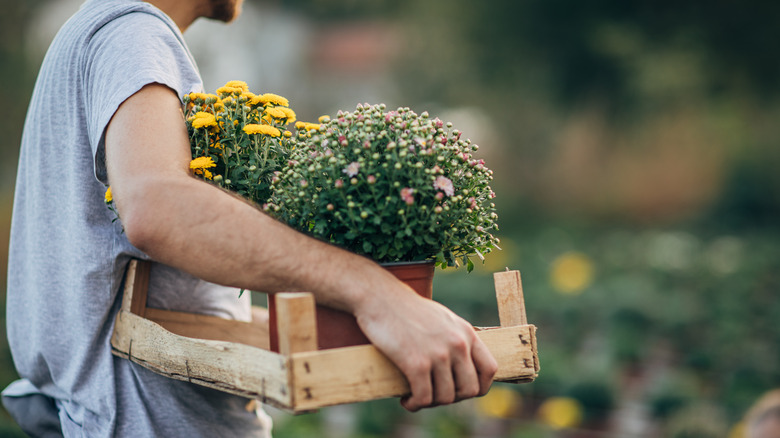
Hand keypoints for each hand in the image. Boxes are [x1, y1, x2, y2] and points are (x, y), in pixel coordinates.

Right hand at [354, 279, 497, 411]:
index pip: (490, 369)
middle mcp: (457, 344)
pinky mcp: (416, 363)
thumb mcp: (442, 319)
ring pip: (446, 397)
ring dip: (430, 403)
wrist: (379, 297)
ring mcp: (438, 354)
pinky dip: (415, 404)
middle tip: (434, 394)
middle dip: (452, 398)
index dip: (479, 387)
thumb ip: (455, 339)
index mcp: (466, 332)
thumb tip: (461, 365)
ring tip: (416, 397)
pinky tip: (406, 400)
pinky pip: (424, 397)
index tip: (460, 391)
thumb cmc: (406, 309)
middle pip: (470, 389)